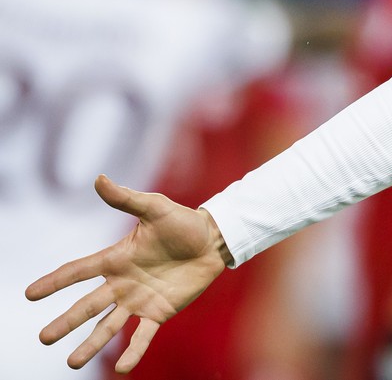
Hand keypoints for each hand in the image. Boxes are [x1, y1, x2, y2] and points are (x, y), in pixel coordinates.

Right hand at [24, 174, 229, 372]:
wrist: (213, 240)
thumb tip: (99, 179)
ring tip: (72, 363)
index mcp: (116, 259)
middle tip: (44, 338)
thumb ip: (126, 199)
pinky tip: (122, 369)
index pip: (78, 271)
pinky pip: (143, 335)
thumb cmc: (183, 222)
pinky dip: (133, 352)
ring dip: (91, 344)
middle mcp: (122, 283)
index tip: (29, 294)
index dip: (54, 282)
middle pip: (88, 306)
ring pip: (109, 326)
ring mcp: (139, 300)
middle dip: (66, 322)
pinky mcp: (159, 312)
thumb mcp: (155, 207)